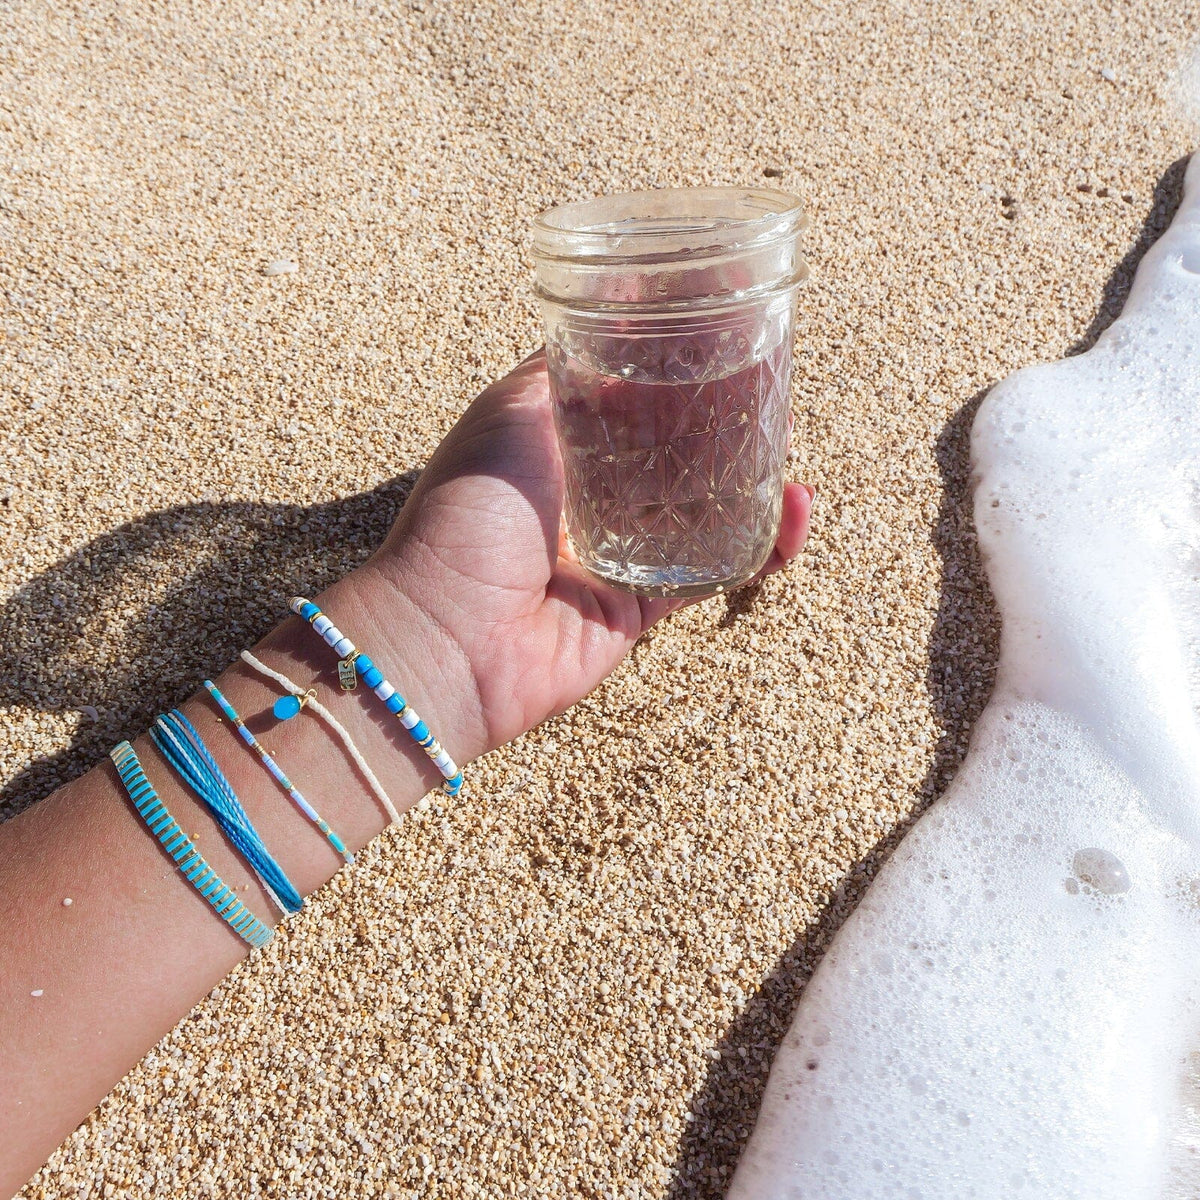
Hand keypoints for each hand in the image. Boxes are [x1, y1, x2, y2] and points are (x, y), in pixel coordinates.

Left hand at [356, 351, 813, 760]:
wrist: (449, 638)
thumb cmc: (465, 518)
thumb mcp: (507, 415)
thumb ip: (558, 369)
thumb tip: (606, 314)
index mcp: (554, 445)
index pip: (630, 398)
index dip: (676, 371)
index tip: (723, 338)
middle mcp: (589, 496)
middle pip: (674, 451)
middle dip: (725, 420)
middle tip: (770, 388)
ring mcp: (620, 552)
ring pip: (703, 508)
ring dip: (752, 476)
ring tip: (788, 441)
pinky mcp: (644, 605)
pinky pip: (715, 571)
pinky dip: (762, 545)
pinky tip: (794, 511)